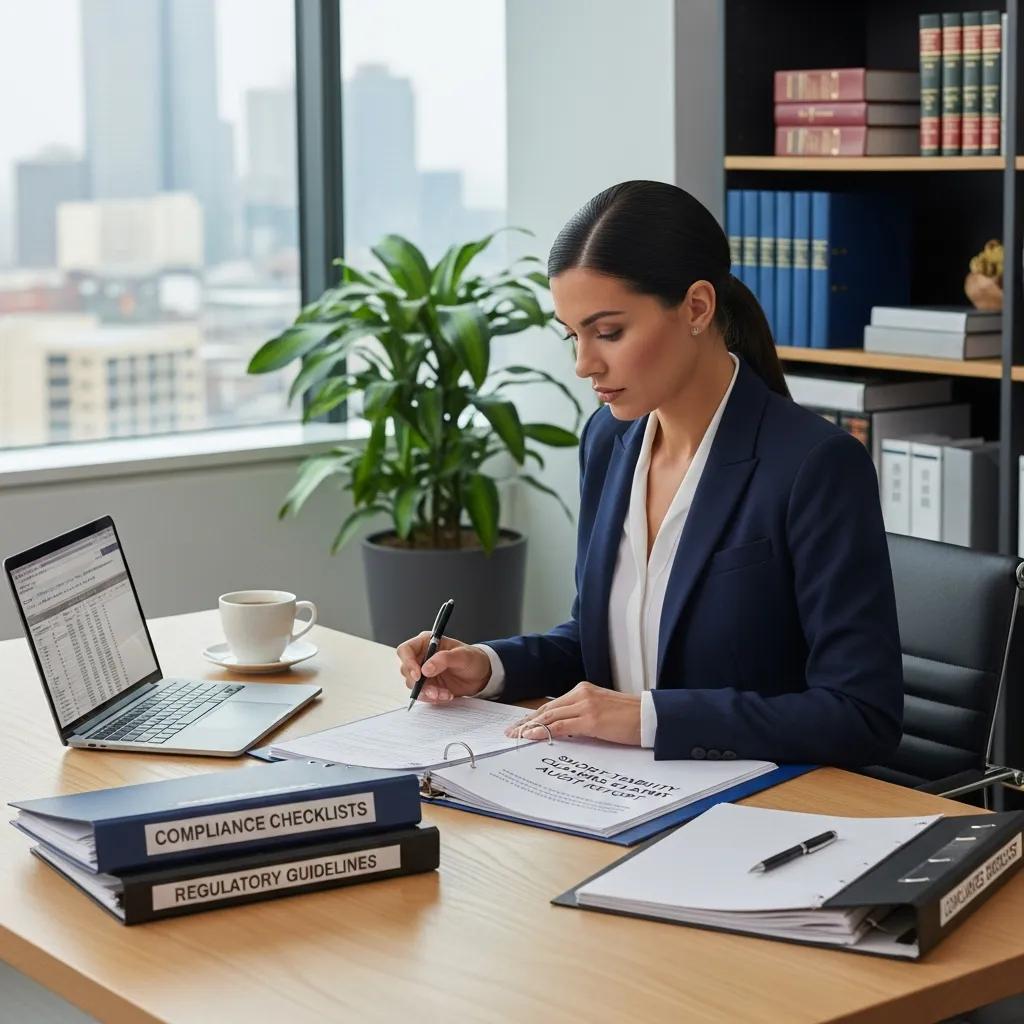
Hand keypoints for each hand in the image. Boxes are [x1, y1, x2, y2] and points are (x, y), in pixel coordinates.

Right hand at [396, 632, 491, 703]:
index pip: (406, 650)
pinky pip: (423, 694)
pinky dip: (433, 698)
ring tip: (445, 693)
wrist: (481, 675)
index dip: (408, 662)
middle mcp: (422, 657)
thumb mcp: (463, 655)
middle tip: (434, 690)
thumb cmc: (473, 659)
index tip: (418, 675)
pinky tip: (446, 695)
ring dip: (428, 693)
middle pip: (406, 670)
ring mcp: (424, 673)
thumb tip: (426, 668)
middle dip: (420, 684)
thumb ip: (444, 659)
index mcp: (426, 643)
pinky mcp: (428, 686)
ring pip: (414, 686)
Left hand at [504, 682, 641, 745]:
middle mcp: (582, 694)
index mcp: (583, 690)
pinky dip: (544, 731)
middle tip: (511, 731)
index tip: (521, 724)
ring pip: (550, 716)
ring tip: (517, 736)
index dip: (534, 715)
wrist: (650, 716)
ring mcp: (586, 705)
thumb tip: (563, 729)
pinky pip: (561, 726)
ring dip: (531, 727)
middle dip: (527, 721)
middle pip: (547, 709)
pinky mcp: (591, 719)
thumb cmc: (629, 717)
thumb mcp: (601, 711)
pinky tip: (532, 736)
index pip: (553, 704)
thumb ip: (581, 715)